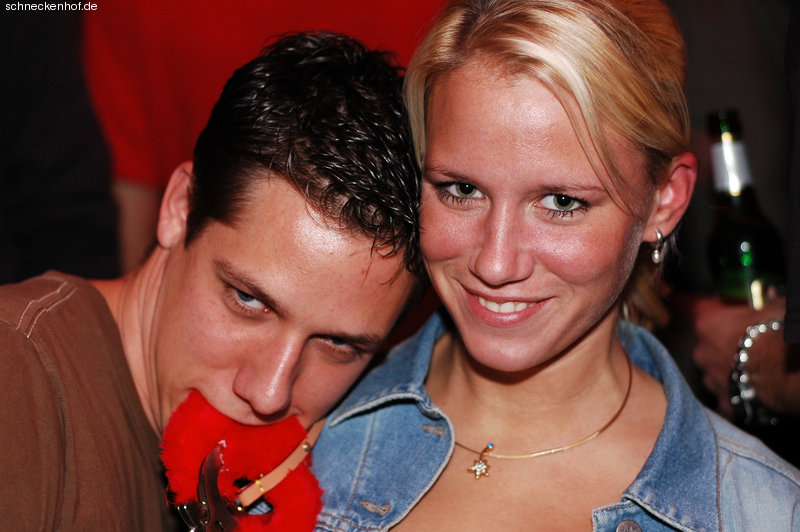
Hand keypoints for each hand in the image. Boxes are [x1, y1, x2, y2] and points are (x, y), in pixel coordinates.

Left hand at [689, 295, 799, 416]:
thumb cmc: (774, 334)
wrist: (784, 370)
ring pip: (714, 372)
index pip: (697, 309)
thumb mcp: (772, 308)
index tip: (721, 310)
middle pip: (706, 345)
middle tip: (745, 344)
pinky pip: (727, 398)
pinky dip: (737, 396)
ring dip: (728, 370)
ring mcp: (710, 378)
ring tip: (751, 369)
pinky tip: (751, 391)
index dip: (712, 311)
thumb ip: (766, 302)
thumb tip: (773, 297)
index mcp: (707, 323)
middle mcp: (702, 351)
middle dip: (722, 345)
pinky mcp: (724, 401)